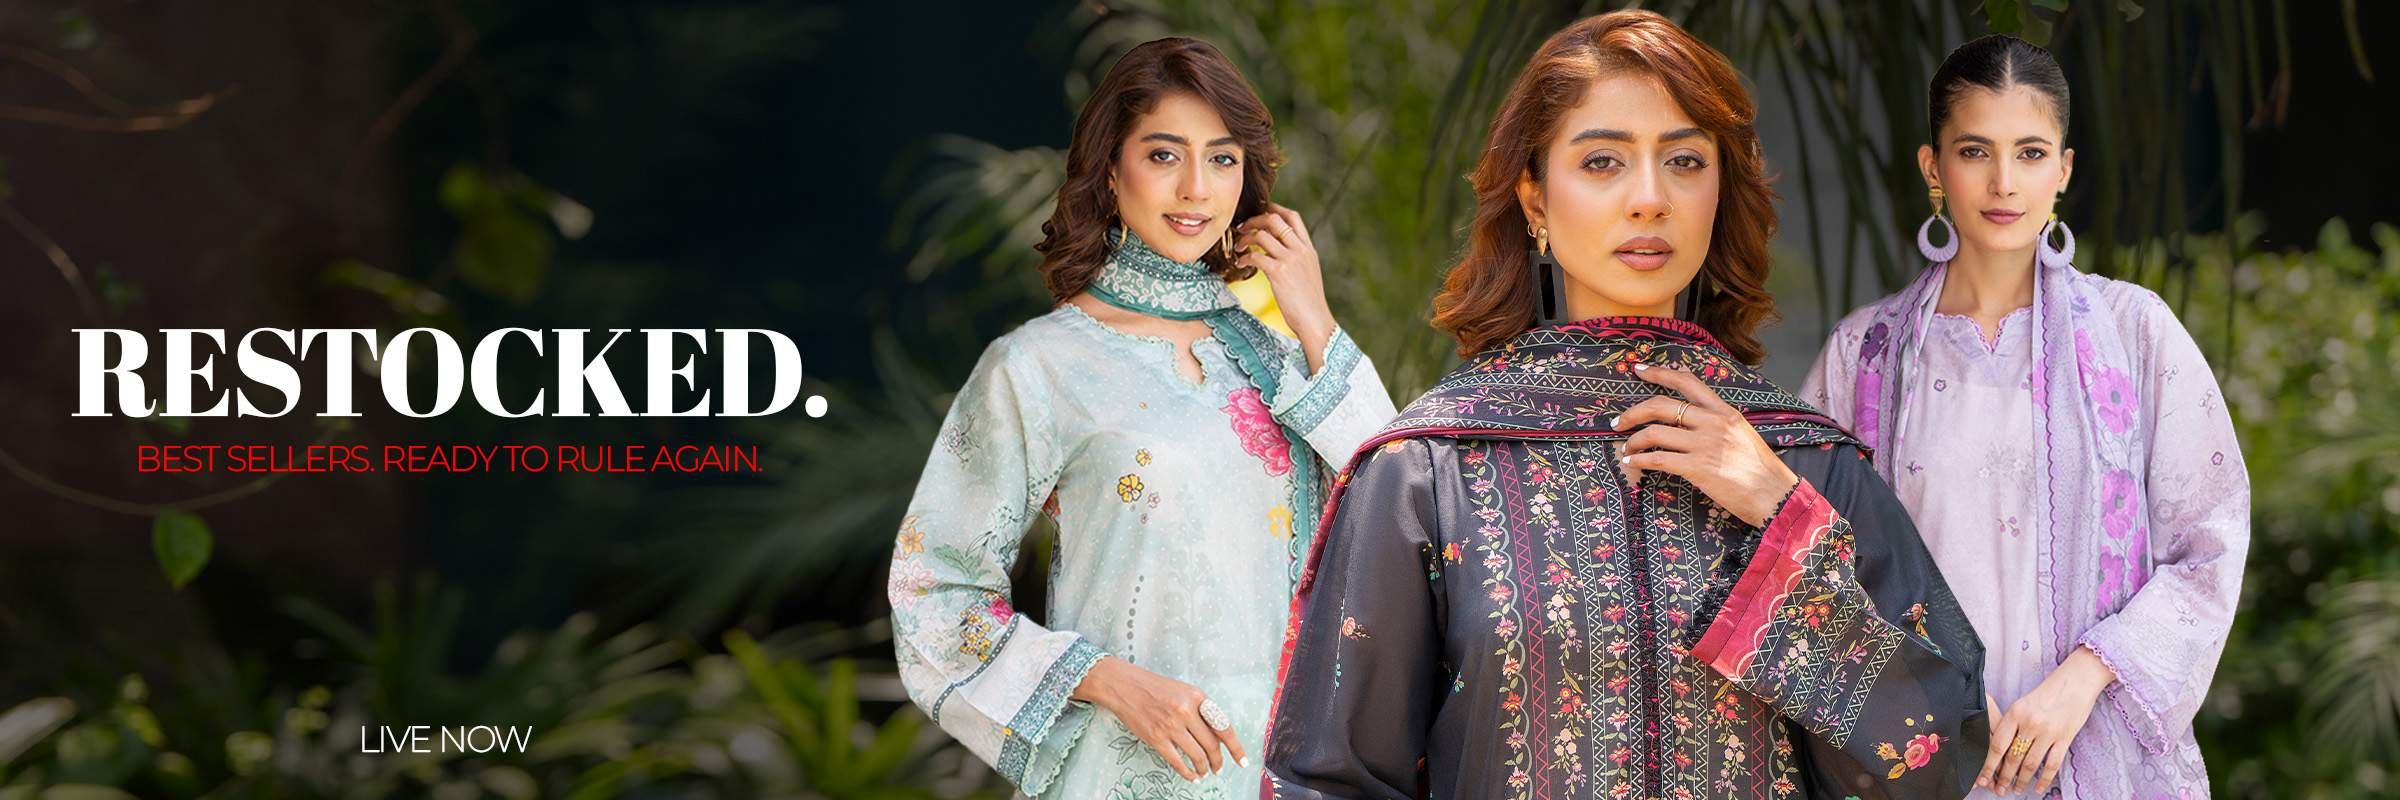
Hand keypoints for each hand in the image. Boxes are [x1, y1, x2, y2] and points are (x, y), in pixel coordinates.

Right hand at [1071, 656, 1248, 781]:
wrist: (1124, 686)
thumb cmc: (1155, 688)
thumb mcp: (1184, 691)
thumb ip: (1201, 710)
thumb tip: (1217, 735)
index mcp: (1197, 697)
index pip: (1224, 726)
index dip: (1235, 747)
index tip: (1242, 760)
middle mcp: (1186, 711)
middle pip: (1212, 745)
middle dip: (1218, 761)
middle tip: (1218, 768)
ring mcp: (1170, 726)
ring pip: (1197, 755)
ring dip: (1204, 768)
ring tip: (1205, 772)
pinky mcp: (1156, 738)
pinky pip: (1177, 762)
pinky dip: (1187, 773)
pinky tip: (1191, 776)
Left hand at [1233, 203, 1334, 363]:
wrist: (1315, 320)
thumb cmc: (1309, 302)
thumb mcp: (1308, 273)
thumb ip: (1296, 258)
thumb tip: (1277, 251)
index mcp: (1308, 248)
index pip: (1293, 217)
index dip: (1274, 209)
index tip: (1260, 211)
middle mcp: (1300, 250)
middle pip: (1274, 220)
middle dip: (1254, 219)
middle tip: (1242, 227)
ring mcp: (1290, 260)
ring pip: (1262, 235)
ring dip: (1245, 238)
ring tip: (1238, 247)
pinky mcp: (1279, 273)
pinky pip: (1255, 256)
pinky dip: (1244, 258)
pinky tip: (1240, 264)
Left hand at [1610, 363, 1799, 526]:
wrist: (1776, 496)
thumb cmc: (1760, 469)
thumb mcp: (1742, 434)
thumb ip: (1717, 421)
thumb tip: (1689, 418)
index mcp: (1726, 412)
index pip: (1688, 382)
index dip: (1660, 373)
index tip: (1639, 370)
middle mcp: (1714, 423)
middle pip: (1662, 406)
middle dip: (1633, 412)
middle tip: (1618, 421)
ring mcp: (1705, 445)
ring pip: (1655, 433)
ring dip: (1634, 440)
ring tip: (1626, 448)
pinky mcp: (1698, 468)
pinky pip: (1658, 459)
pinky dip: (1640, 459)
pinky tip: (1632, 462)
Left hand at [1978, 647, 2113, 794]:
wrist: (2076, 681)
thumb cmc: (2048, 692)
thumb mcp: (2022, 703)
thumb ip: (2012, 724)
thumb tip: (1999, 748)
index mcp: (2015, 713)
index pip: (1997, 745)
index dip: (1988, 765)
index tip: (1982, 778)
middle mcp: (2030, 724)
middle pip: (2012, 758)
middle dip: (2004, 777)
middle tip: (1999, 790)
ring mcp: (2049, 732)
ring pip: (2031, 764)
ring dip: (2022, 780)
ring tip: (2016, 790)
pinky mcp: (2065, 738)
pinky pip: (2052, 765)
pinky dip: (2044, 779)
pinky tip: (2039, 788)